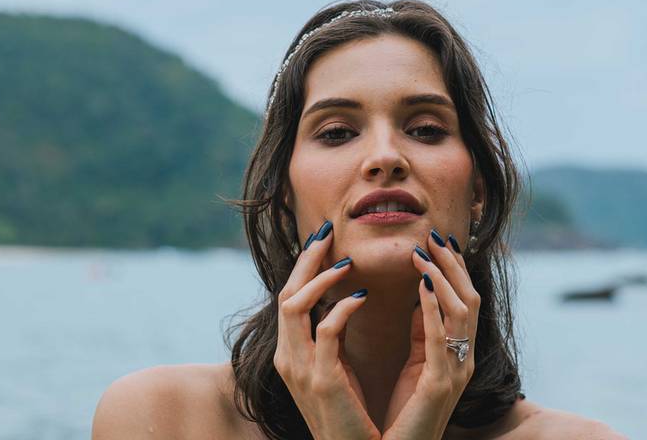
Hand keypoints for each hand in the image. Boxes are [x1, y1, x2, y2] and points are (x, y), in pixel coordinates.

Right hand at [274, 220, 380, 439]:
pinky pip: (325, 332)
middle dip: (306, 260)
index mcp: (291, 353)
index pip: (289, 296)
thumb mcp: (338, 367)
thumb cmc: (349, 413)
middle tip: (328, 232)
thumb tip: (349, 296)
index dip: (304, 266)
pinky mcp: (320, 381)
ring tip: (346, 263)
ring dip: (319, 279)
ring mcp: (299, 369)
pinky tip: (361, 297)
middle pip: (285, 293)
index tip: (324, 239)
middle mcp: (287, 357)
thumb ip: (336, 334)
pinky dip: (340, 309)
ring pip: (293, 305)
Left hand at [381, 229, 479, 439]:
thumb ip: (422, 330)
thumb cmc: (404, 411)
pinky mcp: (439, 385)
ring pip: (460, 312)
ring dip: (442, 278)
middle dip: (452, 265)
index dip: (455, 269)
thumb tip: (422, 292)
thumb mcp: (416, 362)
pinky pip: (440, 338)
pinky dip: (433, 308)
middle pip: (468, 299)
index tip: (439, 241)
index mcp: (459, 353)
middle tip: (434, 236)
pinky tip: (422, 286)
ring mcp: (456, 372)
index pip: (464, 300)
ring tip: (423, 254)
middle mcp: (464, 359)